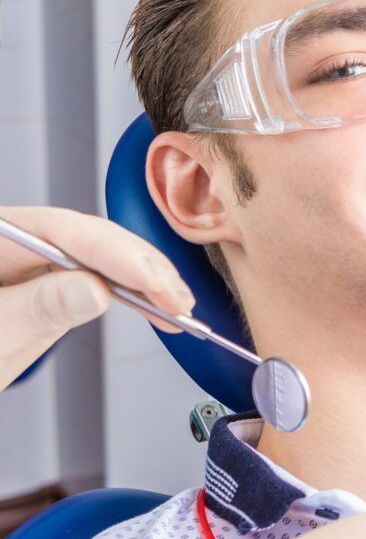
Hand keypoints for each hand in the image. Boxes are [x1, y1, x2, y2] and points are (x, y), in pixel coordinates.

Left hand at [0, 206, 194, 390]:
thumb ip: (38, 308)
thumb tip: (95, 290)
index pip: (61, 230)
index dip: (117, 252)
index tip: (154, 280)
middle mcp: (12, 241)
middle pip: (87, 239)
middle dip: (138, 267)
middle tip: (176, 298)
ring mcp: (29, 261)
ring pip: (98, 258)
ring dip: (143, 281)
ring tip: (176, 305)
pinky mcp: (44, 283)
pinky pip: (94, 278)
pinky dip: (128, 294)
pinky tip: (156, 305)